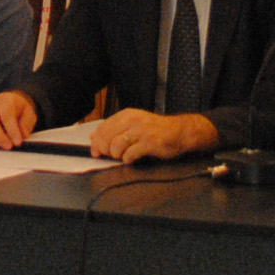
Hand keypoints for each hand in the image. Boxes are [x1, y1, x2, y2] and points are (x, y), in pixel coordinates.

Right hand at [0, 91, 38, 149]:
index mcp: (4, 100)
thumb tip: (23, 135)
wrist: (6, 105)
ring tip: (6, 144)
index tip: (18, 142)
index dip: (12, 130)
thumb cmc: (17, 110)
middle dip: (0, 137)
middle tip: (9, 147)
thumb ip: (27, 123)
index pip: (6, 115)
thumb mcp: (28, 113)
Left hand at [91, 108, 220, 163]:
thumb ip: (115, 130)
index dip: (96, 142)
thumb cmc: (155, 130)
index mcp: (127, 115)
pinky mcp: (149, 143)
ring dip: (116, 155)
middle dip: (105, 150)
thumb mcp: (133, 125)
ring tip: (122, 156)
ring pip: (116, 145)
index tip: (96, 152)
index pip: (103, 128)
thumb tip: (94, 137)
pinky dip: (127, 159)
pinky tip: (132, 159)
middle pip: (107, 137)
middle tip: (110, 156)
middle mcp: (133, 120)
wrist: (179, 132)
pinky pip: (130, 154)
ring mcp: (141, 131)